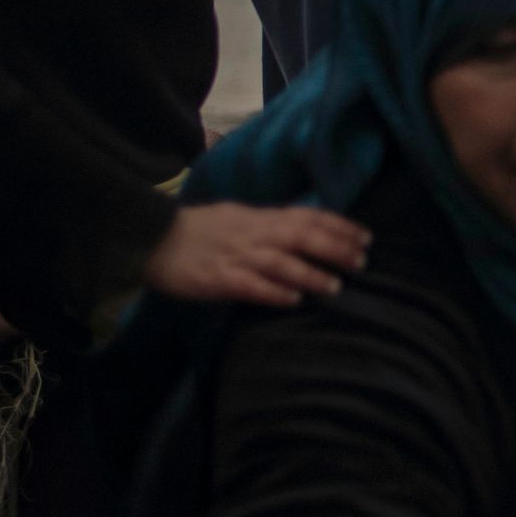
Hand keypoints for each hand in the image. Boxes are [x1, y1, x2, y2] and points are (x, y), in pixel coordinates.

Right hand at [142, 200, 368, 305]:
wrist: (150, 238)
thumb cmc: (198, 230)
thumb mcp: (238, 217)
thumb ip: (270, 223)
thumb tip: (307, 226)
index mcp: (259, 217)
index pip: (307, 216)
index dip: (339, 226)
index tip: (366, 237)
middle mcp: (252, 234)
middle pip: (301, 236)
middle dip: (335, 248)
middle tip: (362, 261)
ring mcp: (234, 256)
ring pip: (280, 262)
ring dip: (310, 273)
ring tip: (335, 286)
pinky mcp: (215, 279)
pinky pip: (249, 285)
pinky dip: (273, 292)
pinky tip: (293, 300)